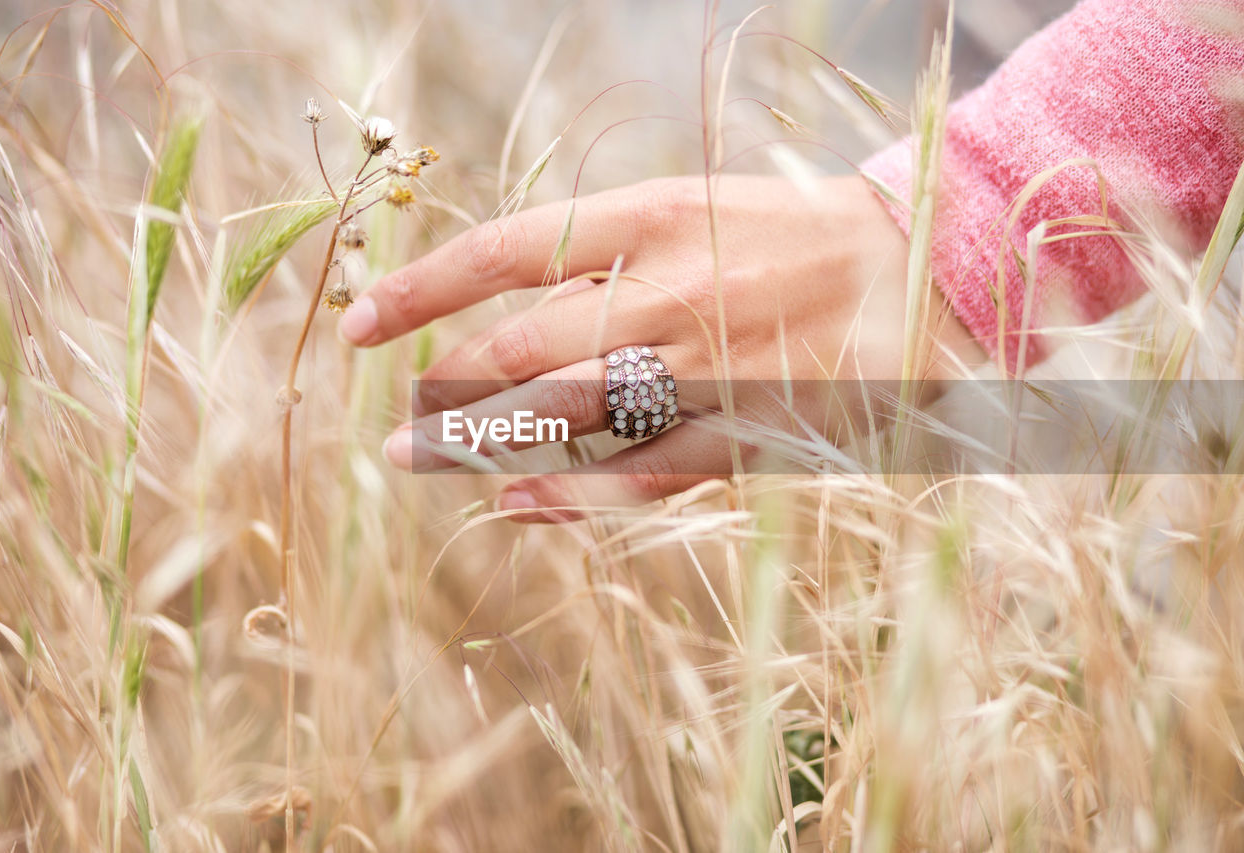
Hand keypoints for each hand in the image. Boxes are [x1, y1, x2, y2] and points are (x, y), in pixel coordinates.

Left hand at [340, 174, 984, 521]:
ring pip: (567, 416)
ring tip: (421, 460)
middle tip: (392, 425)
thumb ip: (601, 260)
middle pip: (521, 349)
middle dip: (442, 389)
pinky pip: (638, 474)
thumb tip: (510, 309)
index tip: (359, 323)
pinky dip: (568, 494)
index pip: (504, 251)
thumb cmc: (787, 237)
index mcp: (651, 217)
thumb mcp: (691, 210)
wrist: (917, 272)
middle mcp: (669, 289)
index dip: (420, 288)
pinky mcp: (745, 429)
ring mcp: (706, 365)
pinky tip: (515, 503)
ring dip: (482, 445)